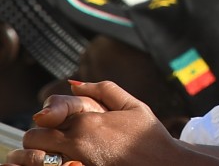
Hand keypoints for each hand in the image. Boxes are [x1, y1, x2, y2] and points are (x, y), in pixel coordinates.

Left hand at [4, 82, 181, 165]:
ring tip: (54, 154)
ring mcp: (75, 162)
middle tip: (55, 138)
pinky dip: (51, 165)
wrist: (163, 165)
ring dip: (39, 154)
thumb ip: (104, 89)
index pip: (49, 112)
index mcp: (88, 120)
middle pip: (35, 136)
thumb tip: (75, 83)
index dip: (49, 113)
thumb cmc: (149, 137)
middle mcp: (77, 141)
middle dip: (40, 135)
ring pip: (35, 157)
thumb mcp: (133, 105)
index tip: (55, 119)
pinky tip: (65, 162)